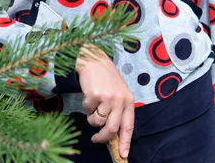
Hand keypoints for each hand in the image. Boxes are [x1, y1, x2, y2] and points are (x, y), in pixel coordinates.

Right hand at [76, 44, 134, 158]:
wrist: (94, 60)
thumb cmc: (106, 79)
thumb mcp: (119, 93)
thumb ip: (118, 111)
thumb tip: (113, 134)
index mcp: (128, 100)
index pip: (128, 126)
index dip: (125, 142)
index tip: (123, 155)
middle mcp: (120, 100)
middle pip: (112, 128)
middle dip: (102, 137)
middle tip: (96, 138)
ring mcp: (108, 97)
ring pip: (97, 122)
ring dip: (92, 118)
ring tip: (93, 106)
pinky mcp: (95, 95)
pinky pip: (88, 111)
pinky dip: (86, 107)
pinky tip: (89, 95)